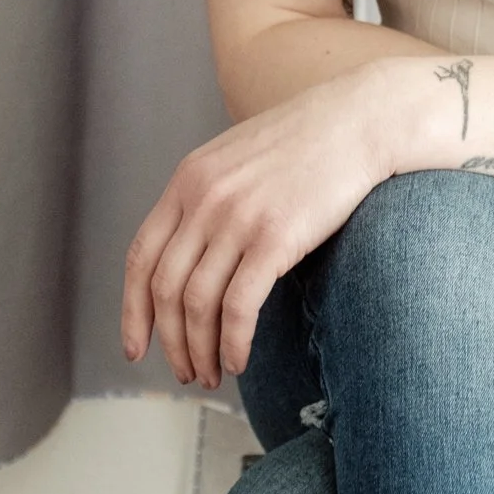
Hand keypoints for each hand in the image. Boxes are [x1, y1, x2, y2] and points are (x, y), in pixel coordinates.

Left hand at [121, 65, 393, 390]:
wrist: (360, 120)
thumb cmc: (309, 141)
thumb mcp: (239, 156)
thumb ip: (209, 196)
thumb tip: (193, 255)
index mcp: (189, 178)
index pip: (141, 257)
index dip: (133, 310)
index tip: (135, 346)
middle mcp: (204, 198)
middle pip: (166, 289)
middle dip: (170, 341)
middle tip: (186, 371)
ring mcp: (238, 217)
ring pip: (198, 304)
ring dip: (200, 350)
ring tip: (213, 373)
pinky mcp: (274, 237)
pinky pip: (239, 307)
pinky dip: (233, 343)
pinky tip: (238, 359)